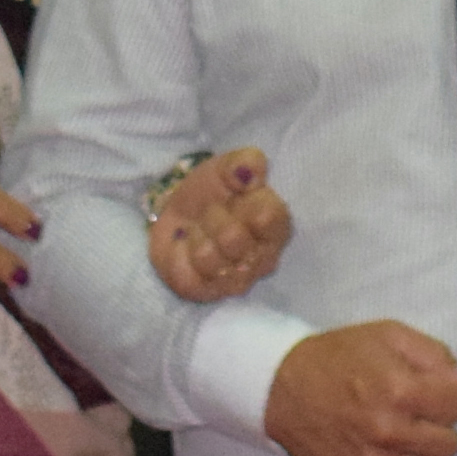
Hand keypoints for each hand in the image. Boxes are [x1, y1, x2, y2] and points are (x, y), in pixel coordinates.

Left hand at [149, 148, 291, 304]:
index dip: (244, 204)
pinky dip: (181, 256)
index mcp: (276, 225)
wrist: (180, 215)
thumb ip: (245, 163)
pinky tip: (187, 249)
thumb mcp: (227, 167)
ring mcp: (238, 281)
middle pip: (234, 238)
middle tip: (211, 213)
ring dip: (197, 236)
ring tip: (199, 231)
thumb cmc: (213, 192)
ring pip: (210, 258)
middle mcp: (264, 260)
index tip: (234, 196)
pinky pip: (191, 276)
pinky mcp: (209, 293)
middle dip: (214, 217)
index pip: (269, 217)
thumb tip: (250, 174)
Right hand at [264, 321, 456, 455]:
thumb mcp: (387, 335)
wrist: (280, 385)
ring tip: (400, 437)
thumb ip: (433, 354)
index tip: (430, 393)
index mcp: (401, 389)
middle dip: (438, 428)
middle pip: (449, 446)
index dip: (447, 397)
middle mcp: (389, 430)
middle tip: (416, 417)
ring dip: (421, 455)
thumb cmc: (338, 356)